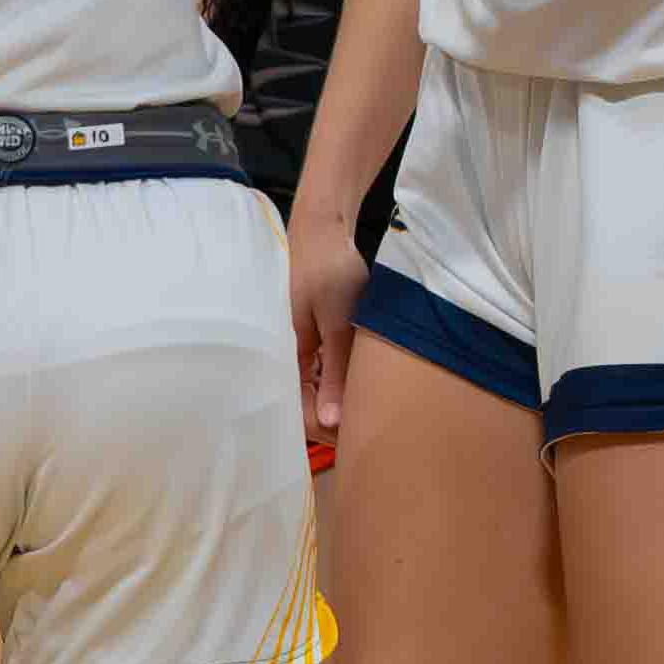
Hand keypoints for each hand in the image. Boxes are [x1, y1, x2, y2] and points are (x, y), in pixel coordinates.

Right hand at [288, 211, 366, 438]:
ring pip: (320, 386)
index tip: (358, 435)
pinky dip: (344, 377)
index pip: (300, 410)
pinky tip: (366, 379)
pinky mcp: (317, 334)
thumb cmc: (330, 272)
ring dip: (342, 397)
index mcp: (289, 356)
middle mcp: (292, 355)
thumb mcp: (338, 325)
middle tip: (373, 424)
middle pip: (310, 402)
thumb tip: (332, 425)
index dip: (326, 428)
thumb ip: (337, 373)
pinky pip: (326, 368)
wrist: (325, 228)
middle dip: (337, 419)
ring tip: (374, 407)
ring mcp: (304, 345)